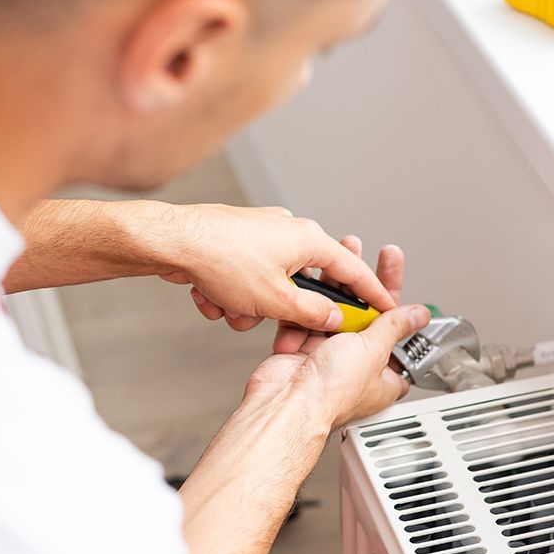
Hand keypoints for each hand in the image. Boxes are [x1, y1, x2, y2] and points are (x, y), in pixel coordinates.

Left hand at [158, 204, 397, 333]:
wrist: (170, 242)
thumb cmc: (220, 258)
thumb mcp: (276, 300)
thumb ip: (312, 314)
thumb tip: (332, 319)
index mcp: (307, 240)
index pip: (351, 270)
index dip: (370, 294)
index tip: (382, 308)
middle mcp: (287, 234)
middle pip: (303, 286)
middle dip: (280, 311)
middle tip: (270, 320)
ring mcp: (260, 239)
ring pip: (269, 291)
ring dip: (248, 309)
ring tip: (227, 306)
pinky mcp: (235, 247)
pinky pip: (244, 284)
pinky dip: (228, 297)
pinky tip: (209, 297)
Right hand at [244, 239, 428, 428]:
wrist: (286, 402)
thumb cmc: (331, 392)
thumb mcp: (374, 350)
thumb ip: (394, 327)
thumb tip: (417, 315)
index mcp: (383, 373)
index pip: (397, 330)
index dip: (394, 299)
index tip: (389, 271)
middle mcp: (356, 365)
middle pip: (363, 314)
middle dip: (359, 282)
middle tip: (359, 249)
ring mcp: (327, 356)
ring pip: (332, 311)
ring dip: (331, 285)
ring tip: (332, 256)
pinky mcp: (300, 349)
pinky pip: (305, 318)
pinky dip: (305, 303)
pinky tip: (308, 281)